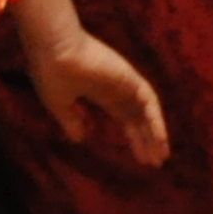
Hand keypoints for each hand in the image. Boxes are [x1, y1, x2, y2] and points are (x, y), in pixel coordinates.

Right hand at [9, 0, 171, 165]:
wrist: (53, 51)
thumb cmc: (52, 73)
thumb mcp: (59, 104)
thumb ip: (71, 121)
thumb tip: (80, 139)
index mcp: (101, 93)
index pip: (125, 118)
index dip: (134, 137)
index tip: (142, 157)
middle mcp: (117, 89)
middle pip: (138, 118)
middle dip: (147, 139)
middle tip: (156, 162)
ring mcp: (125, 82)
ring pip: (147, 111)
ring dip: (155, 133)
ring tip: (160, 156)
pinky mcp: (130, 78)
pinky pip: (149, 101)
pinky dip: (156, 120)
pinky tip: (159, 139)